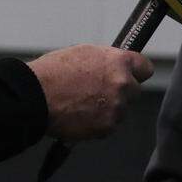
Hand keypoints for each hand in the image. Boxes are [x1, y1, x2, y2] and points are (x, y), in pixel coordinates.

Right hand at [27, 45, 154, 141]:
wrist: (35, 96)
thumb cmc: (55, 72)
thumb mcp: (86, 53)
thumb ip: (108, 61)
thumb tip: (115, 66)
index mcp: (119, 62)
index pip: (145, 68)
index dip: (136, 72)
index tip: (131, 76)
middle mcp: (123, 84)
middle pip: (134, 91)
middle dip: (121, 93)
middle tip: (99, 92)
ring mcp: (116, 107)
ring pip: (121, 110)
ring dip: (108, 109)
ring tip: (83, 104)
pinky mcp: (107, 127)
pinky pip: (109, 126)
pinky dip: (98, 124)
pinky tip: (80, 115)